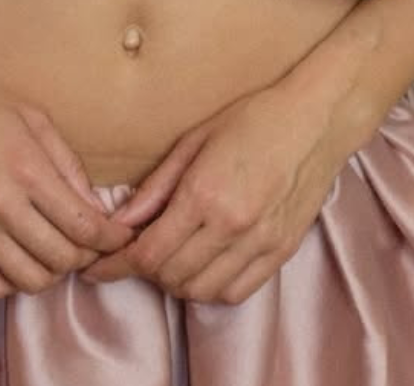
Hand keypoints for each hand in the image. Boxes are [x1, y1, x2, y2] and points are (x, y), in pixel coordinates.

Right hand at [0, 37, 134, 298]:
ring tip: (55, 253)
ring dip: (51, 273)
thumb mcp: (34, 118)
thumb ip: (68, 164)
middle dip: (86, 257)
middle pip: (61, 258)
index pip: (83, 226)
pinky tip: (19, 261)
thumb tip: (94, 205)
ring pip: (27, 279)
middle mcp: (0, 203)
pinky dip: (12, 282)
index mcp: (27, 169)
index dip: (110, 239)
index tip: (118, 237)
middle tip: (89, 244)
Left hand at [80, 83, 350, 303]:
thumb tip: (122, 222)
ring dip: (176, 282)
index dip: (116, 266)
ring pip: (202, 291)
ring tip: (170, 258)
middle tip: (137, 252)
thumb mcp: (193, 142)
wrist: (316, 120)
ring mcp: (261, 242)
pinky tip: (204, 267)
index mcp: (204, 194)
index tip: (96, 270)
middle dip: (144, 271)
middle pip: (171, 276)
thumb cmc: (251, 119)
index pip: (148, 252)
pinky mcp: (283, 251)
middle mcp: (233, 226)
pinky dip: (211, 289)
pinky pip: (238, 292)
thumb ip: (156, 188)